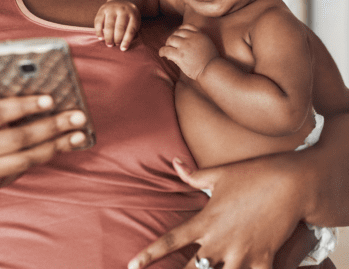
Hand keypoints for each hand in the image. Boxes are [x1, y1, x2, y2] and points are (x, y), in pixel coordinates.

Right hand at [0, 82, 88, 195]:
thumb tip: (19, 80)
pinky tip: (63, 144)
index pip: (0, 113)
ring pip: (26, 158)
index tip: (50, 99)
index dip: (26, 106)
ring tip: (79, 133)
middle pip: (19, 138)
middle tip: (78, 116)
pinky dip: (44, 156)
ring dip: (56, 145)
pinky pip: (23, 169)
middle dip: (52, 126)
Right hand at [94, 0, 140, 49]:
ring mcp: (112, 8)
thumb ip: (131, 33)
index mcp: (133, 15)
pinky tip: (100, 37)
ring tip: (108, 44)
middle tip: (114, 46)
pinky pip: (99, 21)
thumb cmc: (129, 17)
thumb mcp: (135, 22)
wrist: (122, 1)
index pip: (131, 30)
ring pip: (109, 25)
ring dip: (108, 36)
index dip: (126, 41)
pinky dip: (99, 30)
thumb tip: (124, 46)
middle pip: (119, 27)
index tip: (122, 49)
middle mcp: (123, 10)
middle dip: (116, 39)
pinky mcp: (103, 9)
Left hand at [128, 154, 307, 268]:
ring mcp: (241, 254)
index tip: (132, 265)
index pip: (170, 240)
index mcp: (205, 220)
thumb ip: (193, 175)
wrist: (289, 183)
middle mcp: (218, 241)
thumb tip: (174, 162)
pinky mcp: (263, 261)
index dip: (149, 255)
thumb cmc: (253, 174)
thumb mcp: (219, 173)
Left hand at [159, 24, 218, 79]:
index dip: (180, 30)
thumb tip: (185, 42)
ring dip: (168, 44)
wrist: (212, 70)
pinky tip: (162, 54)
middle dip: (173, 37)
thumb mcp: (208, 44)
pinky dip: (162, 51)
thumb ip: (198, 40)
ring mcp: (185, 46)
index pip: (187, 26)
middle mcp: (191, 38)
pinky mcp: (180, 55)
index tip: (177, 34)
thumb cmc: (211, 61)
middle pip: (177, 32)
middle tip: (171, 44)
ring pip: (171, 39)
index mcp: (199, 34)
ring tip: (167, 49)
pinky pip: (166, 50)